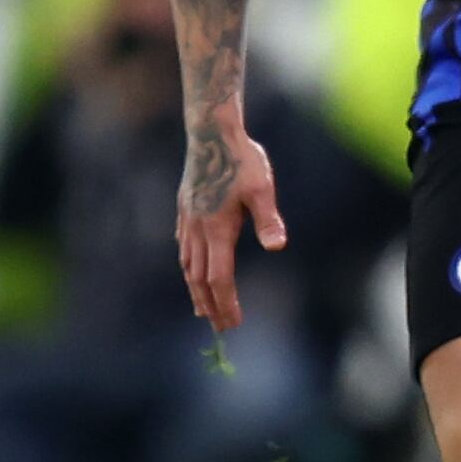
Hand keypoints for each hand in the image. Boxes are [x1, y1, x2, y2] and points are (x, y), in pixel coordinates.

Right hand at [175, 111, 285, 330]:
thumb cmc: (243, 159)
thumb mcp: (262, 188)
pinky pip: (183, 247)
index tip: (233, 323)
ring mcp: (187, 220)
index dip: (226, 302)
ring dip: (196, 289)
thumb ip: (268, 219)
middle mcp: (197, 229)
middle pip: (200, 278)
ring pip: (188, 264)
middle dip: (211, 305)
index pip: (219, 277)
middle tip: (220, 328)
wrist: (212, 132)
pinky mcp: (184, 209)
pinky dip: (188, 266)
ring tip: (202, 309)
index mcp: (217, 229)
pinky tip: (191, 270)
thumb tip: (277, 247)